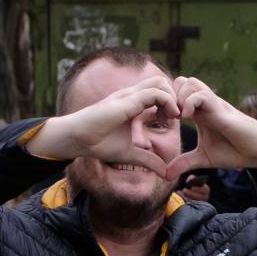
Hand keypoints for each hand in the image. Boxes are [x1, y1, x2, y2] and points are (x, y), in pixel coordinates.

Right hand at [25, 73, 178, 173]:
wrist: (78, 139)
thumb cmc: (98, 143)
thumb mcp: (130, 154)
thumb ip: (148, 160)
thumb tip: (165, 173)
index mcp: (133, 103)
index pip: (159, 91)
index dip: (171, 103)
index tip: (175, 121)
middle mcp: (132, 95)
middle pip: (162, 82)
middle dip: (176, 96)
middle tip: (178, 117)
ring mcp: (128, 96)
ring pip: (160, 83)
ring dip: (173, 98)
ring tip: (175, 117)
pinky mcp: (126, 102)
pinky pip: (154, 93)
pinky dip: (168, 102)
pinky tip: (170, 118)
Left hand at [167, 77, 256, 178]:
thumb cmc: (234, 151)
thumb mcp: (203, 158)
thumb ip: (184, 163)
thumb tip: (166, 175)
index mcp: (197, 112)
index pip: (174, 93)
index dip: (164, 104)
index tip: (161, 121)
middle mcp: (203, 104)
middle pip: (179, 81)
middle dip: (168, 96)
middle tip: (167, 117)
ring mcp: (212, 104)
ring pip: (188, 82)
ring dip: (178, 97)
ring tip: (177, 118)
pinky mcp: (220, 108)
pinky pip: (200, 94)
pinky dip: (189, 102)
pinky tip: (187, 118)